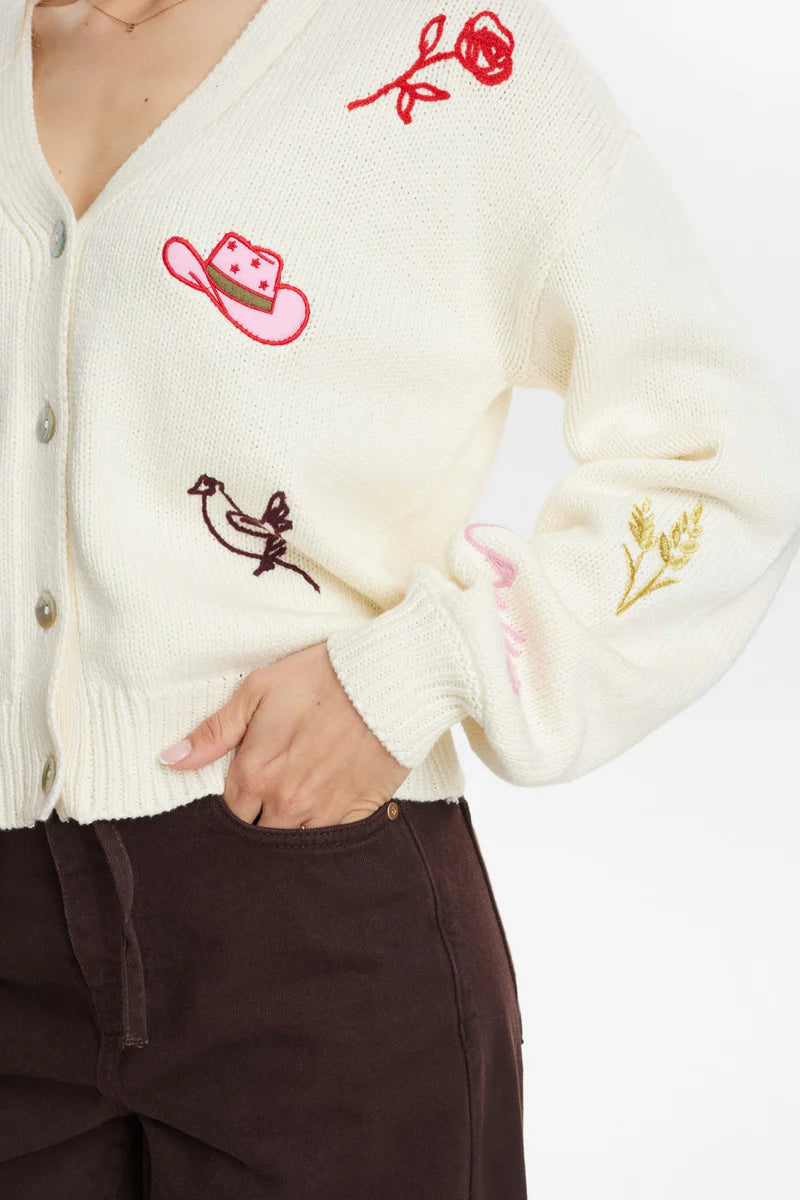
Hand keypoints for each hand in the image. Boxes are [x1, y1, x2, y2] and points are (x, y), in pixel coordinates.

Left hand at [158, 642, 410, 827]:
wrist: (388, 680)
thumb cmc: (320, 678)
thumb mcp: (258, 690)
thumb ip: (214, 731)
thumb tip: (170, 759)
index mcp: (254, 774)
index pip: (228, 814)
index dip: (235, 804)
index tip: (246, 791)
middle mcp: (283, 802)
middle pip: (257, 836)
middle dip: (259, 824)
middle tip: (270, 802)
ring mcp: (321, 813)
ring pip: (292, 844)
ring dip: (289, 831)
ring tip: (296, 807)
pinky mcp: (356, 814)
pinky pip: (331, 842)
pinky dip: (324, 833)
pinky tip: (326, 813)